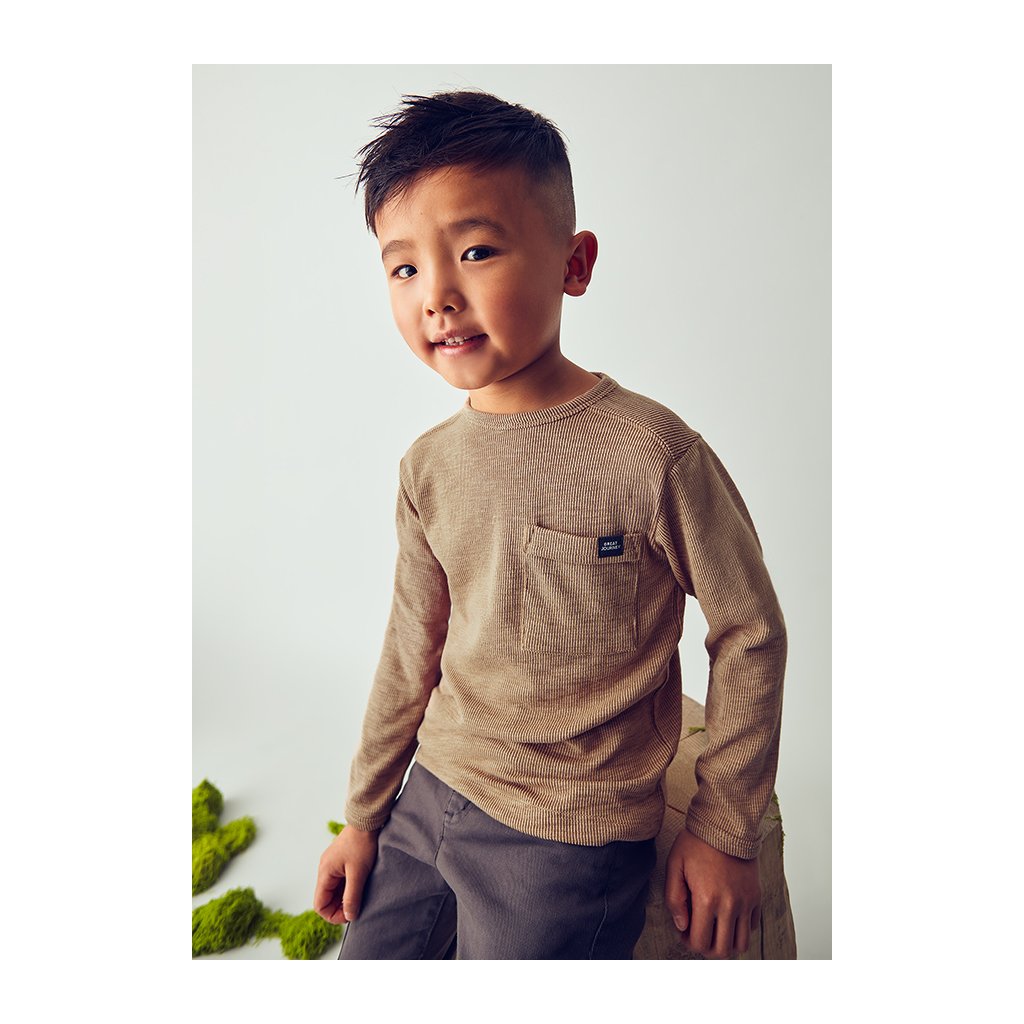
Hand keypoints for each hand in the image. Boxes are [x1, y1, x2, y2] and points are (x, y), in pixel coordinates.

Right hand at [314, 825, 379, 924]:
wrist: (367, 820)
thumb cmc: (362, 844)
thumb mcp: (358, 873)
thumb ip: (352, 896)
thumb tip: (349, 916)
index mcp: (324, 872)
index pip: (319, 905)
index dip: (333, 915)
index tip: (350, 915)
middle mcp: (325, 869)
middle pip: (326, 898)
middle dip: (340, 907)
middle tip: (357, 907)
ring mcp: (332, 864)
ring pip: (334, 890)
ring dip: (345, 897)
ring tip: (361, 896)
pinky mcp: (341, 861)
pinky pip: (340, 881)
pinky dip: (348, 887)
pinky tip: (361, 886)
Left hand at [664, 827, 760, 958]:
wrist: (725, 824)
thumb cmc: (697, 843)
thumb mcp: (675, 866)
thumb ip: (674, 899)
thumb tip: (681, 926)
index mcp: (706, 899)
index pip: (700, 942)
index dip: (688, 943)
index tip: (684, 931)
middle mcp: (729, 905)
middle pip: (721, 950)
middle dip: (706, 949)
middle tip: (698, 934)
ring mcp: (745, 902)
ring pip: (741, 944)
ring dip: (726, 944)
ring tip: (714, 930)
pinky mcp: (756, 897)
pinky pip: (752, 927)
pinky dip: (740, 929)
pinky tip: (727, 916)